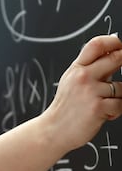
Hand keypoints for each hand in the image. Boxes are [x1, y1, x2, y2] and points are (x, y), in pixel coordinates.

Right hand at [43, 35, 121, 151]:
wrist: (54, 129)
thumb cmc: (65, 107)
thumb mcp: (71, 81)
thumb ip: (89, 68)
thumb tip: (112, 54)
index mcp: (76, 68)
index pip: (96, 44)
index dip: (114, 42)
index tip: (120, 46)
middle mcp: (83, 77)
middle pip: (116, 58)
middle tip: (117, 75)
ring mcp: (91, 91)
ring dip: (118, 97)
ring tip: (105, 103)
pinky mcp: (99, 107)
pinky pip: (120, 104)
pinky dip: (116, 111)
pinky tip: (105, 113)